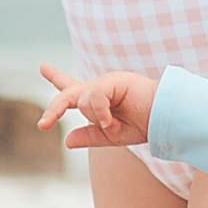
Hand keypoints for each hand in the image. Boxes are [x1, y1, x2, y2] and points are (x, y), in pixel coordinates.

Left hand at [36, 64, 157, 146]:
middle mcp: (100, 89)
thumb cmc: (144, 124)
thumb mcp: (112, 135)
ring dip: (95, 118)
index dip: (57, 78)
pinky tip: (111, 120)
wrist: (164, 118)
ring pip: (81, 100)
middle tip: (44, 124)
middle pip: (68, 93)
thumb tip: (67, 140)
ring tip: (113, 125)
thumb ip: (90, 136)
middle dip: (55, 109)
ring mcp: (106, 82)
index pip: (74, 89)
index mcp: (99, 101)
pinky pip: (93, 98)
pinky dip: (100, 113)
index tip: (43, 67)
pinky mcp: (113, 80)